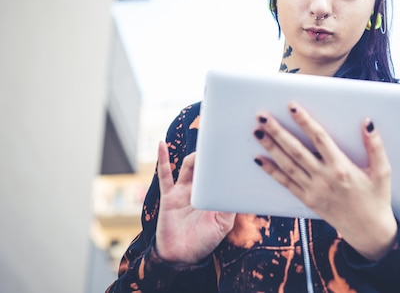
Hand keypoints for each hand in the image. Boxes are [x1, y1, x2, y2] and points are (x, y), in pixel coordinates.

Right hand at [155, 141, 235, 263]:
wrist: (182, 257)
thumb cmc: (205, 241)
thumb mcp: (223, 224)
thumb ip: (228, 206)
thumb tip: (237, 188)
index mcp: (214, 194)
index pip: (220, 173)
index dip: (225, 161)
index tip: (234, 149)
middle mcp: (199, 190)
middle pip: (206, 165)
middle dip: (211, 154)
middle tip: (219, 142)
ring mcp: (183, 191)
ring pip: (189, 166)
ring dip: (195, 156)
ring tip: (202, 150)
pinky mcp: (169, 196)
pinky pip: (165, 175)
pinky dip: (163, 159)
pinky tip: (161, 144)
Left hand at [253, 102, 397, 260]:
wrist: (368, 231)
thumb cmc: (376, 199)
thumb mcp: (383, 171)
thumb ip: (375, 146)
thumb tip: (367, 123)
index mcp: (342, 168)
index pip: (319, 138)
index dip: (304, 121)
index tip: (292, 107)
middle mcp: (324, 178)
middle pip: (296, 150)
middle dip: (278, 132)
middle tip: (263, 116)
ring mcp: (313, 190)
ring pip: (287, 165)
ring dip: (271, 147)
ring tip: (258, 132)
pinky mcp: (307, 200)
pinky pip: (286, 183)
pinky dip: (271, 171)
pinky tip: (259, 159)